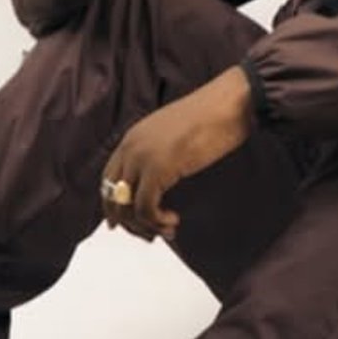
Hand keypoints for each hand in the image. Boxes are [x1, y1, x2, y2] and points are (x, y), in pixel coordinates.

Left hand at [99, 70, 253, 243]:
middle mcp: (130, 147)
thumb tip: (159, 179)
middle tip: (148, 234)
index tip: (123, 223)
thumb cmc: (211, 115)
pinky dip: (157, 221)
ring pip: (127, 207)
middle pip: (112, 196)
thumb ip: (158, 152)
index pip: (109, 178)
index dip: (113, 204)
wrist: (228, 104)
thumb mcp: (174, 133)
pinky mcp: (157, 170)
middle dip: (127, 222)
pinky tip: (173, 220)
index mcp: (132, 137)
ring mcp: (142, 158)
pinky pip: (145, 208)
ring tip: (167, 229)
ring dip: (145, 226)